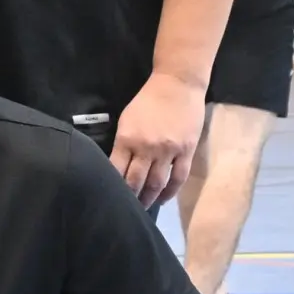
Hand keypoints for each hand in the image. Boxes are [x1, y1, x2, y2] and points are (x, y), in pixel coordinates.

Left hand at [110, 71, 205, 208]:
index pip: (116, 170)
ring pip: (157, 184)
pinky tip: (163, 199)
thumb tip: (115, 168)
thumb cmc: (148, 100)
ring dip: (149, 199)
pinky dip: (170, 192)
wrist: (177, 84)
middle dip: (129, 198)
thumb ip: (122, 144)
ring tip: (142, 208)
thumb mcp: (126, 119)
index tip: (107, 197)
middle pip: (135, 181)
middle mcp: (147, 147)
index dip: (111, 187)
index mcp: (127, 138)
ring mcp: (168, 151)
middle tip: (124, 209)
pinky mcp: (186, 151)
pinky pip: (178, 178)